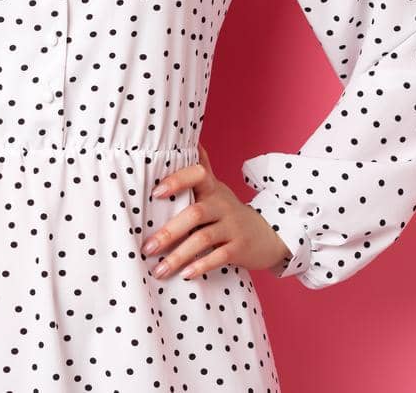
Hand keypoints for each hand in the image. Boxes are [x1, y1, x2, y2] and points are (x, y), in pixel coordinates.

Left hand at [140, 143, 291, 280]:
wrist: (268, 233)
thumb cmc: (229, 211)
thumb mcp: (216, 188)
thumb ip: (201, 170)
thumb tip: (190, 140)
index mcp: (212, 188)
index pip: (196, 175)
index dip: (177, 181)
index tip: (155, 193)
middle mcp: (222, 204)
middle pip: (194, 213)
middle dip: (168, 231)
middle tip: (147, 247)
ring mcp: (232, 226)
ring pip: (203, 238)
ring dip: (178, 256)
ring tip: (158, 270)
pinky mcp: (240, 247)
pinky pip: (219, 256)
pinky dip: (201, 265)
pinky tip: (186, 274)